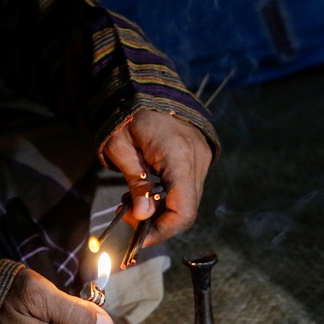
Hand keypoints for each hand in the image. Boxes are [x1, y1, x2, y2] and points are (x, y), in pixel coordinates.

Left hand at [102, 109, 212, 245]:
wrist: (145, 84)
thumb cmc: (127, 114)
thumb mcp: (121, 148)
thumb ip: (135, 183)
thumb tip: (142, 217)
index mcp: (178, 156)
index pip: (183, 210)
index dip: (164, 230)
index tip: (140, 239)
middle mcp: (197, 159)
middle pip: (188, 209)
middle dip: (160, 223)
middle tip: (131, 222)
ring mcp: (203, 158)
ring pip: (189, 200)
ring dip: (164, 210)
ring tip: (134, 202)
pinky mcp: (200, 158)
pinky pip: (188, 187)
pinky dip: (169, 197)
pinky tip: (148, 191)